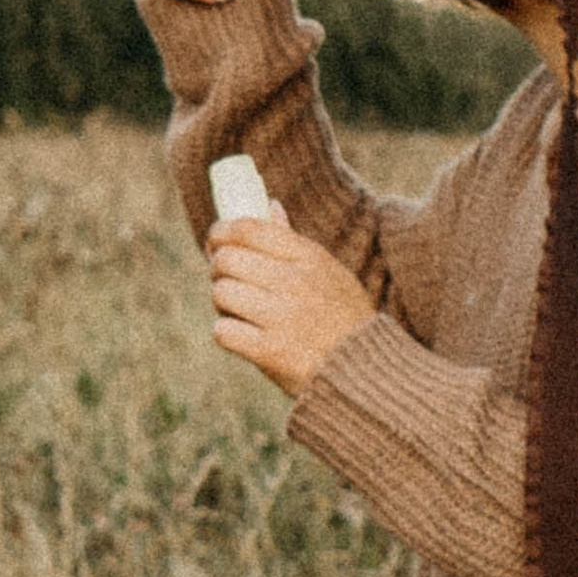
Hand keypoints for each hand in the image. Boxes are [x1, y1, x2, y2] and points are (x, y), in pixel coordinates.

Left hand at [206, 211, 377, 397]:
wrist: (362, 370)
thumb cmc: (344, 318)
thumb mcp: (330, 272)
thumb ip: (294, 242)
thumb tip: (269, 206)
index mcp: (309, 257)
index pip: (250, 229)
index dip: (222, 231)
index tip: (215, 239)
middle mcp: (294, 282)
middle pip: (227, 260)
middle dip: (217, 268)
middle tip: (225, 278)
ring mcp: (281, 317)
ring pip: (221, 293)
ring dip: (222, 302)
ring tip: (237, 309)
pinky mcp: (269, 351)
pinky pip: (224, 331)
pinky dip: (226, 333)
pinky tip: (241, 335)